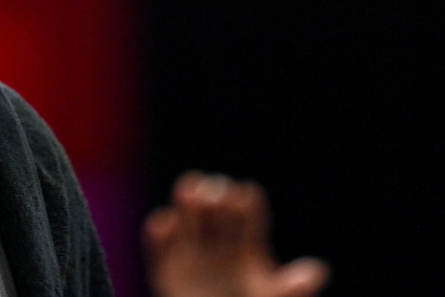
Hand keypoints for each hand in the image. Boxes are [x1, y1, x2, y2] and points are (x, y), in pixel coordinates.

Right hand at [144, 171, 329, 296]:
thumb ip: (292, 290)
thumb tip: (318, 271)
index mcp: (248, 247)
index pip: (246, 214)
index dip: (244, 203)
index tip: (242, 199)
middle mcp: (218, 246)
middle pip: (215, 211)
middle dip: (214, 196)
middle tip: (215, 191)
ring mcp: (190, 256)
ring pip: (186, 220)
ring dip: (186, 202)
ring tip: (190, 189)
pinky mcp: (165, 270)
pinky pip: (158, 246)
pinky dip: (158, 232)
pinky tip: (165, 224)